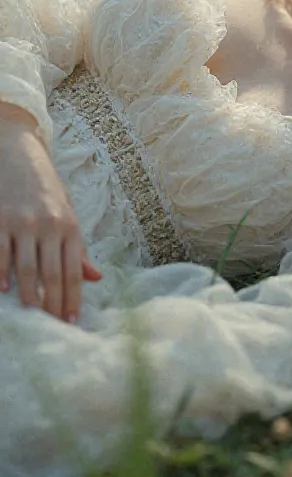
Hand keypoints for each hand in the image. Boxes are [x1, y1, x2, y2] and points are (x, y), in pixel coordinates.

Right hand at [0, 115, 101, 321]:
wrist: (16, 150)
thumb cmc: (44, 186)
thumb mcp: (66, 211)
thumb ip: (78, 246)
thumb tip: (96, 277)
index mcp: (69, 224)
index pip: (75, 270)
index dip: (74, 298)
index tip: (73, 322)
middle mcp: (48, 224)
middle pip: (52, 274)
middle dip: (53, 304)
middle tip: (53, 327)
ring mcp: (22, 222)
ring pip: (26, 268)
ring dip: (28, 296)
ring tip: (32, 315)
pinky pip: (0, 253)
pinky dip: (1, 274)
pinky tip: (3, 291)